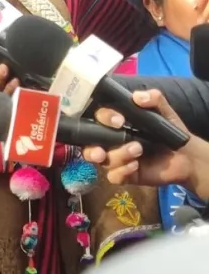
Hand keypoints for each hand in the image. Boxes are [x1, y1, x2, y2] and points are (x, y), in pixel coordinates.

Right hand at [83, 90, 208, 199]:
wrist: (186, 157)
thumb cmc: (169, 131)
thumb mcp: (164, 111)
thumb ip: (154, 99)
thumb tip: (138, 96)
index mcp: (114, 124)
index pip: (97, 118)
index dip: (103, 118)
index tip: (118, 120)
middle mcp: (109, 140)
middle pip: (87, 144)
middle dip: (92, 147)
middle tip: (101, 150)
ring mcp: (115, 158)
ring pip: (103, 160)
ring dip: (118, 155)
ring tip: (137, 150)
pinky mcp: (124, 174)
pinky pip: (113, 176)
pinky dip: (122, 171)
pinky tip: (136, 165)